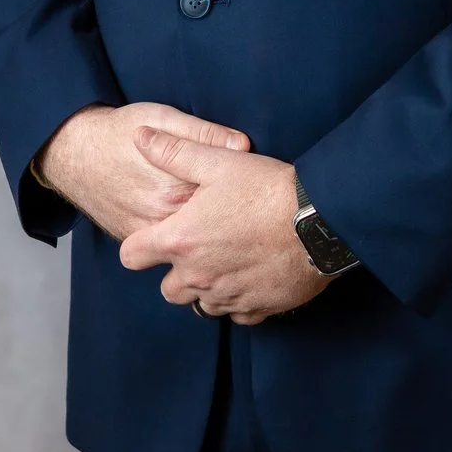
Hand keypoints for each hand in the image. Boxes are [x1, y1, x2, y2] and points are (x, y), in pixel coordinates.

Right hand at [33, 103, 250, 241]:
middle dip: (226, 224)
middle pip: (210, 232)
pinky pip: (162, 250)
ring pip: (187, 249)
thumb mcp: (164, 117)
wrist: (72, 151)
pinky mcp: (130, 238)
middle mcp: (160, 217)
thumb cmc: (118, 131)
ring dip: (204, 239)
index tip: (250, 194)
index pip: (225, 204)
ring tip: (216, 222)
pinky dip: (180, 244)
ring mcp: (144, 232)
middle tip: (237, 211)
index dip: (242, 199)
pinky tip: (189, 227)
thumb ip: (204, 133)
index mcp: (176, 187)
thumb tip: (243, 145)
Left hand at [118, 127, 332, 324]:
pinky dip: (239, 299)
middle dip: (177, 271)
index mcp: (181, 240)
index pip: (131, 256)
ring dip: (208, 287)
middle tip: (202, 246)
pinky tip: (252, 275)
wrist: (320, 221)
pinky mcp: (257, 309)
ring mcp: (228, 296)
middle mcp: (199, 275)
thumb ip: (174, 151)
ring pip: (201, 305)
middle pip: (167, 289)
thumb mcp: (218, 161)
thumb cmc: (268, 189)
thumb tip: (141, 137)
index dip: (140, 245)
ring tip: (229, 259)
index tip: (159, 234)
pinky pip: (236, 314)